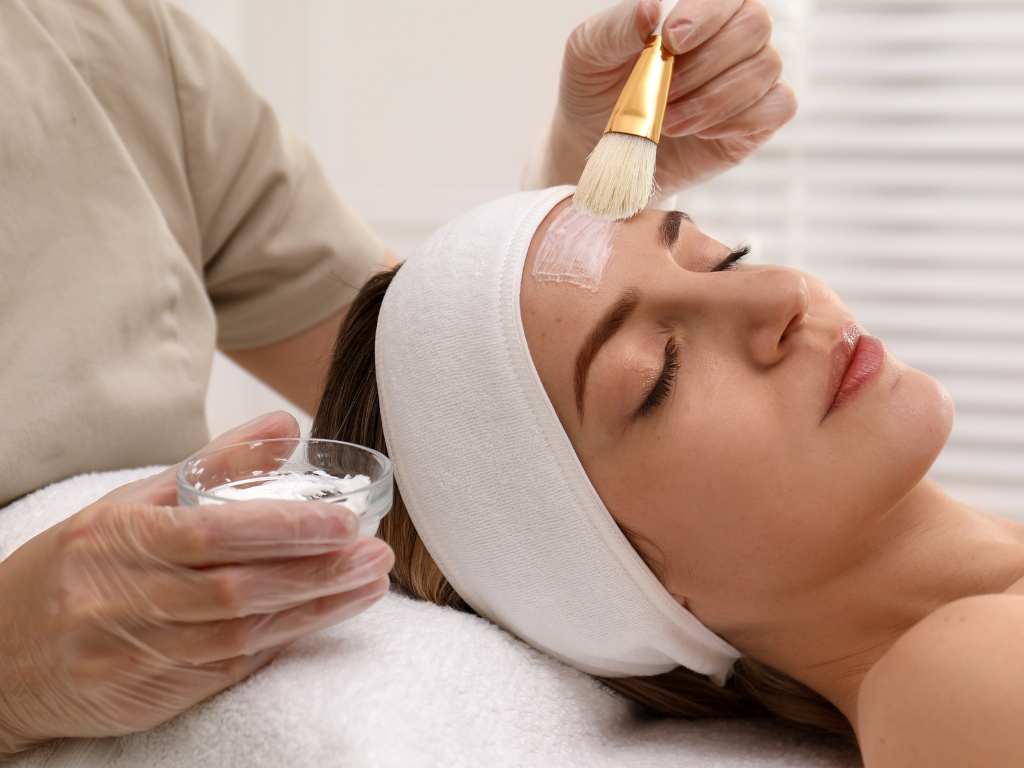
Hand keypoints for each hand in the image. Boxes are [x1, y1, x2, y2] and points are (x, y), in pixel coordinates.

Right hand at [0, 412, 392, 756]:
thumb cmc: (74, 566)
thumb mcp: (129, 503)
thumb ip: (212, 464)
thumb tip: (286, 426)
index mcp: (113, 538)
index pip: (209, 532)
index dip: (281, 530)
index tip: (341, 521)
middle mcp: (117, 598)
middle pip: (234, 590)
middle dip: (314, 573)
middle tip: (373, 553)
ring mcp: (130, 653)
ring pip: (238, 635)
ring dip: (312, 610)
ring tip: (368, 584)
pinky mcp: (146, 694)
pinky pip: (224, 669)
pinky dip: (278, 644)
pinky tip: (321, 619)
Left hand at [525, 0, 796, 197]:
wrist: (596, 150)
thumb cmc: (595, 91)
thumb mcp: (588, 54)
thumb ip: (617, 27)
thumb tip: (652, 7)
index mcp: (695, 12)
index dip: (707, 14)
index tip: (671, 40)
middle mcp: (730, 38)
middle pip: (754, 26)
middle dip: (704, 64)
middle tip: (661, 94)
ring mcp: (748, 79)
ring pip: (764, 68)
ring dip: (712, 99)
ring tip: (666, 121)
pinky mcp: (756, 121)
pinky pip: (777, 107)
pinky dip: (737, 120)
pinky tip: (699, 132)